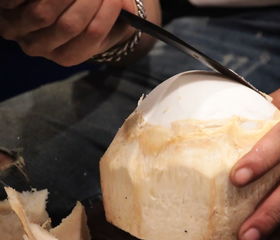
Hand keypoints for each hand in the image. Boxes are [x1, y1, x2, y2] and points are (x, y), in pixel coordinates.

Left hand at [0, 0, 137, 65]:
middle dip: (90, 0)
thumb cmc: (84, 21)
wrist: (51, 16)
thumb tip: (129, 8)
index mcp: (68, 56)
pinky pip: (19, 2)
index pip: (93, 34)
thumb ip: (123, 19)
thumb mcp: (108, 25)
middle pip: (70, 24)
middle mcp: (41, 49)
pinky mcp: (5, 14)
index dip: (108, 12)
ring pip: (44, 12)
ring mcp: (20, 32)